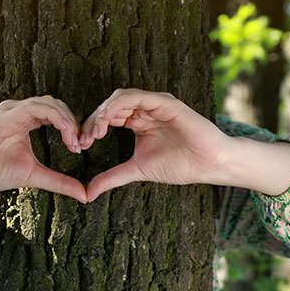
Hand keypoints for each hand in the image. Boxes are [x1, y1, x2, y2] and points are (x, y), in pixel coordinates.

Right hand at [0, 96, 87, 202]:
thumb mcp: (34, 175)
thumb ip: (59, 181)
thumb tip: (85, 194)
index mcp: (26, 120)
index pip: (57, 113)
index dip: (72, 128)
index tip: (79, 148)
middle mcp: (20, 110)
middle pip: (57, 105)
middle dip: (73, 123)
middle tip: (81, 145)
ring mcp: (13, 110)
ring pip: (49, 103)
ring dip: (67, 120)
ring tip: (74, 141)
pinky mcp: (6, 114)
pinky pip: (37, 108)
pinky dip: (56, 118)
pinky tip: (65, 134)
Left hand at [78, 89, 234, 200]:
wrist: (209, 164)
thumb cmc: (180, 164)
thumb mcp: (137, 170)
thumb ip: (112, 177)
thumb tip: (87, 193)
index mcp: (137, 121)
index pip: (107, 118)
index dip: (91, 128)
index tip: (81, 145)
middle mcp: (144, 110)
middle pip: (109, 106)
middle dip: (93, 121)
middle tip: (84, 139)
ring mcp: (154, 104)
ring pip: (120, 98)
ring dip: (103, 112)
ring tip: (95, 131)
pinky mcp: (165, 103)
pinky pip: (137, 97)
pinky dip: (119, 105)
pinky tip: (108, 119)